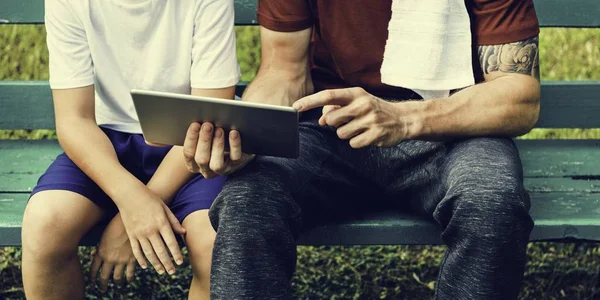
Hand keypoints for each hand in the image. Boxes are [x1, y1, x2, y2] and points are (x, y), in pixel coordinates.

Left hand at [90, 214, 135, 292]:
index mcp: (101, 253)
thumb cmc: (115, 225)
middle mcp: (110, 259)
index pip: (93, 270)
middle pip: (104, 277)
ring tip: (117, 286)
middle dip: (102, 285)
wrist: (130, 221)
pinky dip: (129, 279)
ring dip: (116, 284)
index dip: (92, 278)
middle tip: (102, 290)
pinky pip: (130, 273)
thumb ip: (99, 246)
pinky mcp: (132, 259)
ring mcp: (121, 260)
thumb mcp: (104, 235)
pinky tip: (128, 281)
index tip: (92, 282)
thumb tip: (92, 253)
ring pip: (117, 278)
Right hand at [118, 187, 185, 275]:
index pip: (171, 242)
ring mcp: (139, 233)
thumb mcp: (165, 207)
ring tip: (162, 272)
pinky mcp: (131, 234)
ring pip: (149, 253)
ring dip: (156, 264)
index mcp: (161, 223)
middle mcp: (150, 230)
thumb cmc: (150, 199)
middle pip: (161, 251)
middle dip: (167, 263)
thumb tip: (183, 233)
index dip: (176, 254)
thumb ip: (174, 221)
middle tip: (172, 272)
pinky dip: (141, 260)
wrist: (129, 194)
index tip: (180, 263)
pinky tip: (146, 266)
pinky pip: (136, 250)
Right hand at [183, 122, 253, 177]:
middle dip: (204, 140)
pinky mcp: (236, 166)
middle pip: (201, 159)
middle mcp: (206, 170)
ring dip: (217, 145)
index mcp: (193, 163)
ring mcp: (221, 170)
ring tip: (219, 129)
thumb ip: (198, 129)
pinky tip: (234, 132)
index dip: (191, 138)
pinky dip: (234, 145)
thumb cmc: (213, 139)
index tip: (195, 124)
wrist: (235, 149)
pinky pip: (236, 158)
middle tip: (207, 124)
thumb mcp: (203, 136)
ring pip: (217, 163)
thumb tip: (197, 114)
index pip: (188, 153)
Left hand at [293, 87, 410, 147]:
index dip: (310, 101)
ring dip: (347, 133)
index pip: (328, 95)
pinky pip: (353, 143)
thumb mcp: (356, 102)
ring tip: (360, 128)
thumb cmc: (372, 109)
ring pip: (341, 134)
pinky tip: (366, 135)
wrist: (402, 119)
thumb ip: (337, 108)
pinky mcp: (375, 135)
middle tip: (348, 121)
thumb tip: (322, 120)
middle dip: (335, 123)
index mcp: (356, 93)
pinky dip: (356, 142)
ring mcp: (370, 120)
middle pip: (331, 119)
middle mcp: (363, 104)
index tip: (296, 107)